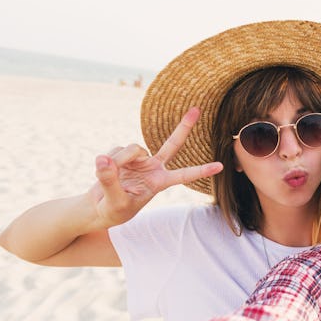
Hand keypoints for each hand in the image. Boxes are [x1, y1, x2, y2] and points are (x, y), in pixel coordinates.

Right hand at [88, 107, 222, 226]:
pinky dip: (106, 161)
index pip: (184, 175)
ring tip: (110, 176)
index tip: (220, 167)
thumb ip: (111, 181)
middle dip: (184, 127)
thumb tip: (105, 159)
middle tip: (197, 109)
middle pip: (172, 144)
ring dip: (120, 160)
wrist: (100, 207)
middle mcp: (153, 167)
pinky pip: (115, 151)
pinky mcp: (123, 154)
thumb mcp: (115, 202)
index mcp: (160, 182)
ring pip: (133, 148)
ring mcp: (139, 159)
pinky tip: (103, 170)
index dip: (201, 170)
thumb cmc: (113, 211)